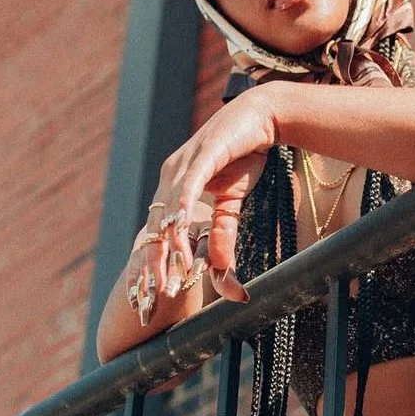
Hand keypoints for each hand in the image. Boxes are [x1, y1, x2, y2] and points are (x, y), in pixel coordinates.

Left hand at [141, 88, 280, 304]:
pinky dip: (182, 214)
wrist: (265, 116)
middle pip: (155, 228)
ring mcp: (184, 164)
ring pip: (167, 214)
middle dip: (151, 266)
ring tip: (167, 281)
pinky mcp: (203, 155)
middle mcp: (171, 176)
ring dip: (166, 250)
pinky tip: (179, 236)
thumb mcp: (232, 205)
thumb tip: (224, 278)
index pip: (156, 232)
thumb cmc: (246, 155)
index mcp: (173, 187)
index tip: (149, 296)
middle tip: (149, 300)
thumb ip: (224, 238)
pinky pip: (187, 189)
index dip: (151, 263)